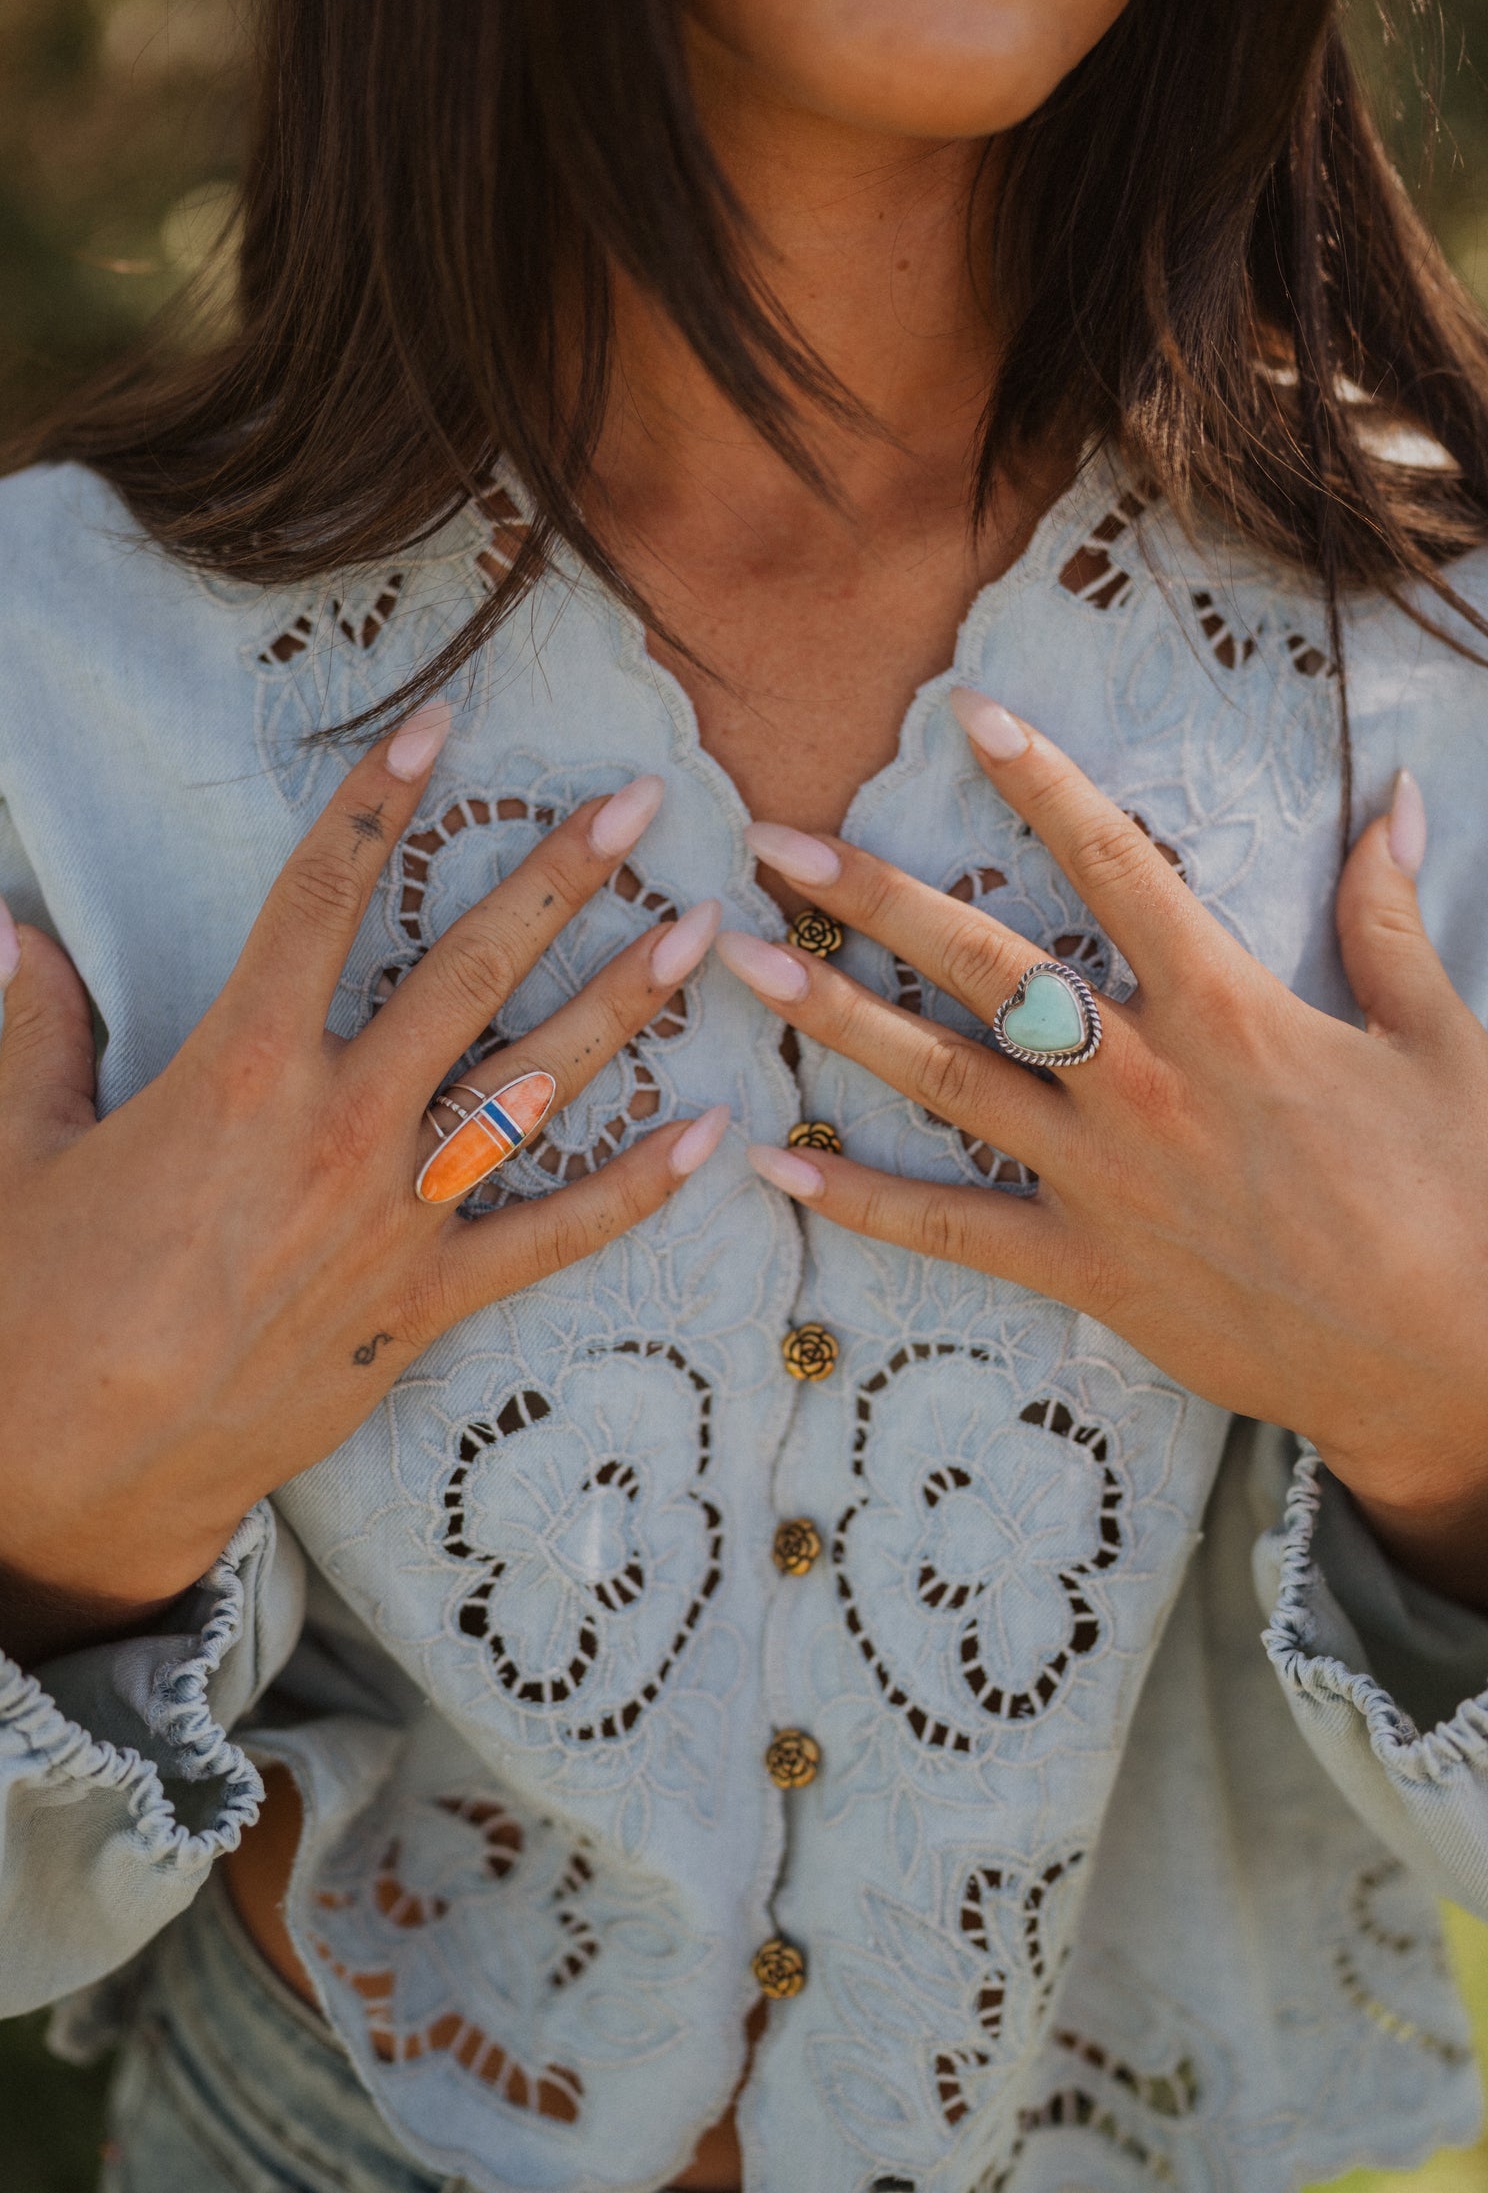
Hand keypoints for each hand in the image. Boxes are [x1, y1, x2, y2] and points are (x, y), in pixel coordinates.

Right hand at [0, 706, 725, 1652]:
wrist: (73, 1468)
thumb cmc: (33, 1301)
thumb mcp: (12, 1144)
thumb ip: (33, 1024)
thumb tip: (9, 925)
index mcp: (237, 1064)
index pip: (320, 895)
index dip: (380, 801)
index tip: (442, 726)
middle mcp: (339, 1123)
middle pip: (468, 971)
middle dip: (559, 879)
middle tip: (637, 804)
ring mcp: (397, 1217)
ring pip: (534, 1087)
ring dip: (621, 1003)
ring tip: (700, 931)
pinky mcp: (427, 1306)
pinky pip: (554, 1239)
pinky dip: (635, 1190)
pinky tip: (710, 1135)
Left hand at [719, 689, 1487, 1628]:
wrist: (1439, 1359)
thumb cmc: (1446, 1191)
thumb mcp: (1434, 1037)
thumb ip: (1387, 913)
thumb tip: (1394, 793)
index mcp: (1227, 1008)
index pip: (1115, 864)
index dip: (1039, 780)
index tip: (966, 711)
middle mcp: (1142, 1081)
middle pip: (985, 965)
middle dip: (873, 893)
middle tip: (773, 841)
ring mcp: (1101, 1179)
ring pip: (942, 1080)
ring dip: (834, 1016)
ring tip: (738, 960)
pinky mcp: (1082, 1268)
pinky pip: (948, 1229)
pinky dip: (858, 1199)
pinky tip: (774, 1163)